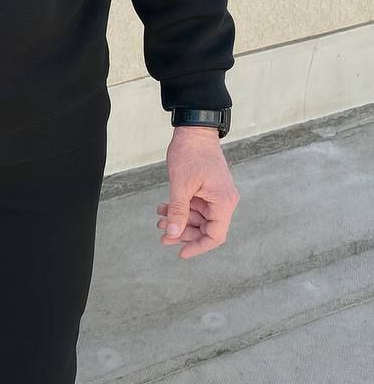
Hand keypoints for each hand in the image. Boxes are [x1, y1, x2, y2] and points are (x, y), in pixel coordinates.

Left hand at [156, 125, 239, 258]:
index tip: (180, 253)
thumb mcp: (181, 185)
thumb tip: (172, 235)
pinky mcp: (207, 189)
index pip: (216, 236)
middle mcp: (223, 201)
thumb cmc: (190, 154)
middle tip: (162, 235)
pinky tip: (164, 209)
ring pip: (198, 218)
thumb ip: (178, 212)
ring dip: (179, 220)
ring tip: (160, 218)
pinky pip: (195, 206)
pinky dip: (180, 209)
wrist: (194, 130)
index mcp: (223, 202)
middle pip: (205, 228)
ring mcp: (216, 195)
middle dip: (183, 233)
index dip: (198, 247)